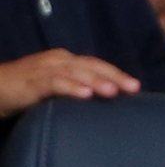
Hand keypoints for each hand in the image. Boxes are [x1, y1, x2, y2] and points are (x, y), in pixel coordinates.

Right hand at [0, 49, 139, 116]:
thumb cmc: (26, 91)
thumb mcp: (57, 90)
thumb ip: (77, 92)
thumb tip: (103, 105)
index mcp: (66, 62)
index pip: (97, 65)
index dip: (117, 74)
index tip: (136, 87)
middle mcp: (58, 61)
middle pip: (91, 66)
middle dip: (114, 76)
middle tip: (133, 88)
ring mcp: (44, 69)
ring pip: (75, 72)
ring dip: (96, 81)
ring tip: (113, 92)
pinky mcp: (31, 81)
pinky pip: (53, 82)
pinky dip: (70, 87)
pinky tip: (84, 95)